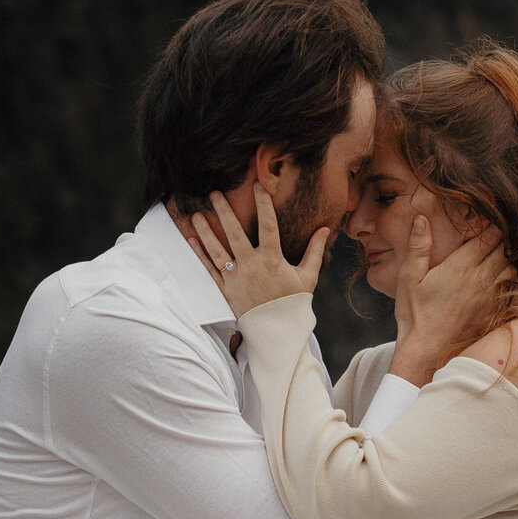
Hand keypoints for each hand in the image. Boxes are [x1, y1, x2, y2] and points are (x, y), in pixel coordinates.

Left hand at [189, 186, 329, 319]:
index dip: (263, 204)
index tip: (258, 186)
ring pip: (217, 251)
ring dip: (205, 232)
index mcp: (273, 260)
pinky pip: (210, 270)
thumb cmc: (294, 303)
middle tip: (214, 193)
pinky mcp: (226, 290)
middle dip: (224, 212)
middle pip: (235, 234)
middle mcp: (252, 267)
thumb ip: (315, 251)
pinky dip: (200, 255)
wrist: (277, 332)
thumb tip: (325, 229)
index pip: (268, 226)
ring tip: (196, 214)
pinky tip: (191, 239)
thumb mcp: (308, 277)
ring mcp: (237, 279)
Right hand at [390, 219, 508, 386]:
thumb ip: (419, 246)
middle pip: (504, 250)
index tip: (483, 225)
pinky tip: (498, 281)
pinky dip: (510, 281)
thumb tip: (421, 218)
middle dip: (499, 241)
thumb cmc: (414, 314)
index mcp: (460, 266)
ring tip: (494, 259)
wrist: (426, 351)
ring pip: (511, 268)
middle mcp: (480, 279)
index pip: (488, 236)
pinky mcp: (494, 311)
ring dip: (506, 261)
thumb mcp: (409, 277)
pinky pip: (512, 289)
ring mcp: (490, 296)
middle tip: (489, 240)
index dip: (489, 227)